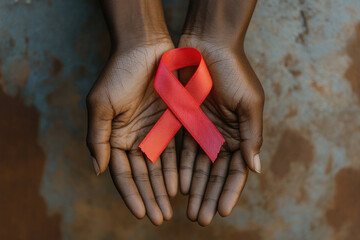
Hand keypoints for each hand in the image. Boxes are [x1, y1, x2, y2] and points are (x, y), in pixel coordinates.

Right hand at [86, 39, 177, 224]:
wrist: (145, 48)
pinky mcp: (172, 123)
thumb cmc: (119, 73)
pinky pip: (176, 151)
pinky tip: (181, 186)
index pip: (122, 173)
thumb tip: (98, 171)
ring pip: (159, 167)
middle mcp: (134, 138)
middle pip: (142, 175)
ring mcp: (154, 132)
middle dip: (150, 197)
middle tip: (159, 218)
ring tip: (171, 208)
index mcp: (115, 137)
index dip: (131, 193)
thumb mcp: (101, 105)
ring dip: (163, 188)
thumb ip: (97, 139)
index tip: (141, 213)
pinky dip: (177, 169)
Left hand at [178, 35, 263, 225]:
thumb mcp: (249, 103)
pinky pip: (182, 152)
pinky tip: (179, 186)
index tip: (221, 211)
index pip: (237, 171)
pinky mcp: (184, 124)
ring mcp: (203, 132)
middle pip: (216, 174)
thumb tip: (254, 169)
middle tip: (200, 219)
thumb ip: (252, 136)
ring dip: (195, 189)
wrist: (207, 45)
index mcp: (241, 134)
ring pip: (199, 168)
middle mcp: (223, 137)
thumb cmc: (233, 72)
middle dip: (209, 197)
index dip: (230, 192)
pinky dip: (182, 169)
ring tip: (188, 210)